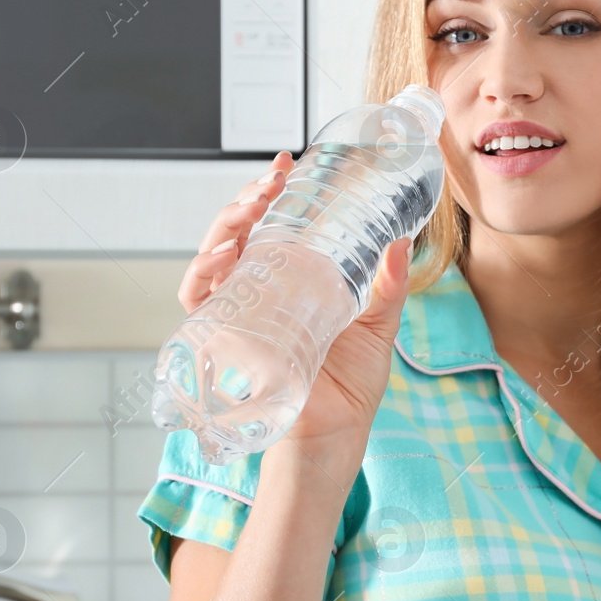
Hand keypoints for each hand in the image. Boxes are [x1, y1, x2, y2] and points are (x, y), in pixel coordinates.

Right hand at [176, 151, 416, 447]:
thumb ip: (390, 285)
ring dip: (223, 226)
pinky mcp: (225, 341)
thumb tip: (403, 242)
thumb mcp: (378, 324)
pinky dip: (202, 275)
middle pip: (237, 234)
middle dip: (246, 199)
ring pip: (212, 258)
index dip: (269, 193)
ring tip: (249, 207)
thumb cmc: (353, 385)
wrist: (337, 434)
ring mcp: (240, 315)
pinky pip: (198, 301)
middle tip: (270, 182)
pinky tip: (224, 256)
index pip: (270, 226)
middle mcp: (260, 293)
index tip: (285, 166)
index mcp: (292, 281)